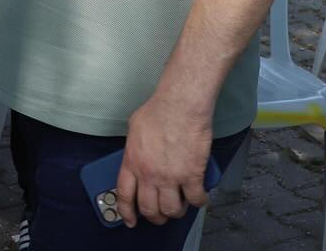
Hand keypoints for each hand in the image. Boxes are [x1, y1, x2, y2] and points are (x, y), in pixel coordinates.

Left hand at [115, 91, 212, 226]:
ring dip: (176, 212)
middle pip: (149, 208)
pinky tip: (201, 197)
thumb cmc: (158, 110)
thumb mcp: (134, 128)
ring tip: (180, 206)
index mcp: (132, 162)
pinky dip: (199, 202)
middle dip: (155, 216)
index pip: (125, 195)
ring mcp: (170, 177)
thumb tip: (137, 155)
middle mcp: (149, 174)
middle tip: (161, 215)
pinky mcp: (192, 175)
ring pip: (171, 210)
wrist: (180, 105)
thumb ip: (134, 148)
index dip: (127, 212)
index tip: (131, 221)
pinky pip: (195, 199)